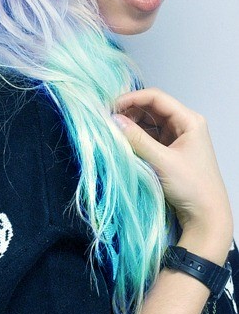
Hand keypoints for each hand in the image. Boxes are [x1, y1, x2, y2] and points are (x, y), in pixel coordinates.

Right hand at [113, 87, 232, 256]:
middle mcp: (185, 124)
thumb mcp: (162, 161)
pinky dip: (137, 137)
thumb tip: (113, 120)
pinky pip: (150, 136)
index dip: (132, 98)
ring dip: (132, 125)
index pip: (156, 98)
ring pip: (149, 122)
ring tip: (114, 132)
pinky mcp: (171, 150)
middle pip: (152, 108)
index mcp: (189, 120)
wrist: (206, 216)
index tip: (110, 108)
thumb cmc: (191, 186)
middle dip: (130, 111)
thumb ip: (137, 139)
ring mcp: (178, 138)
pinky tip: (124, 142)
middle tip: (108, 120)